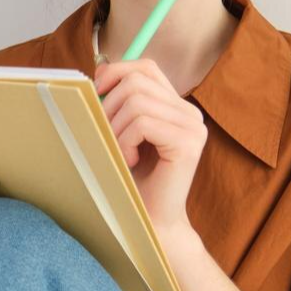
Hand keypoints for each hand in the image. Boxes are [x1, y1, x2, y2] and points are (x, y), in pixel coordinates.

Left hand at [95, 59, 207, 237]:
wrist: (150, 222)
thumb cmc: (131, 179)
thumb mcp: (122, 132)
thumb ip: (119, 103)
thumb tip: (97, 72)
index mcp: (176, 106)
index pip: (147, 68)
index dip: (117, 72)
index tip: (97, 91)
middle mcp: (190, 112)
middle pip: (137, 81)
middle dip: (110, 106)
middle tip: (106, 136)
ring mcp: (193, 127)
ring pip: (137, 101)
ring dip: (116, 128)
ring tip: (119, 152)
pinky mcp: (188, 143)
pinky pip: (143, 123)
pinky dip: (125, 141)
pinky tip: (130, 161)